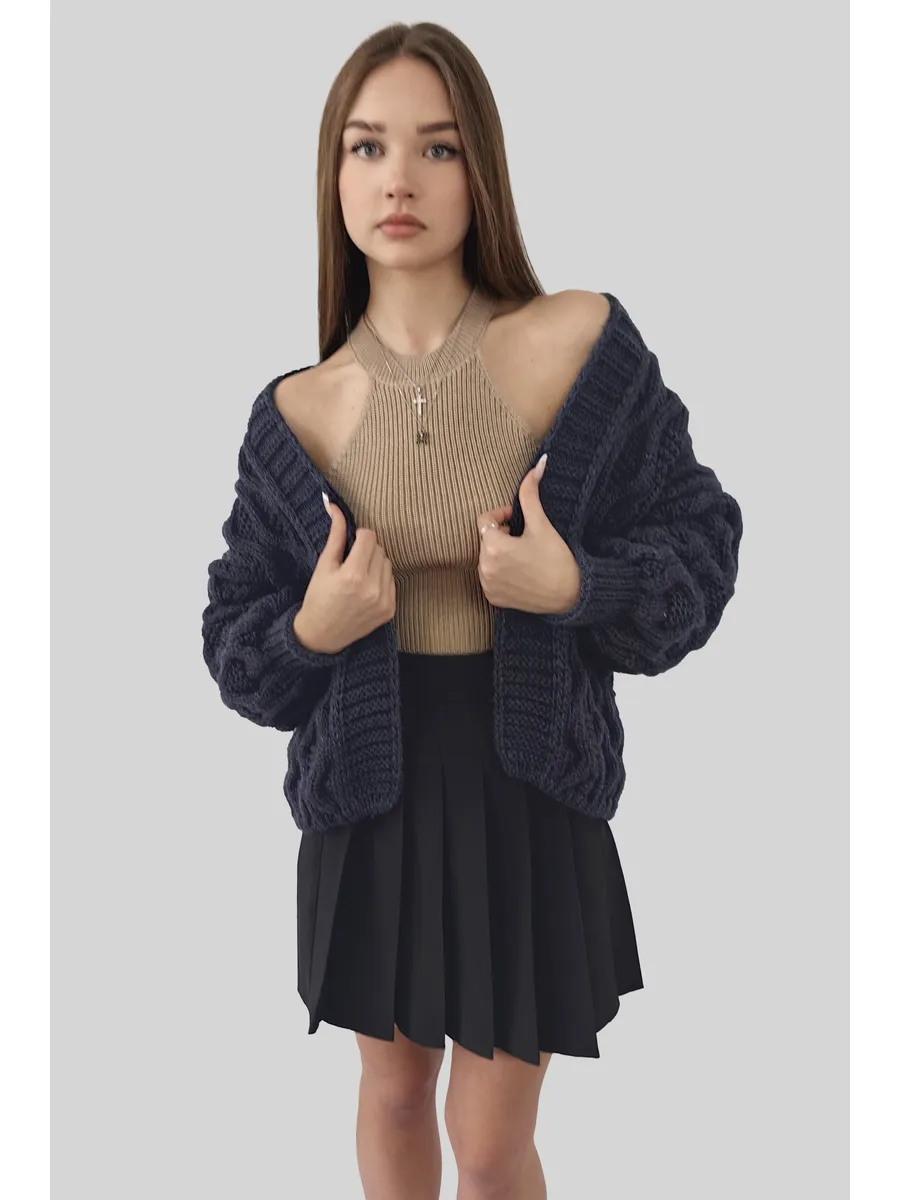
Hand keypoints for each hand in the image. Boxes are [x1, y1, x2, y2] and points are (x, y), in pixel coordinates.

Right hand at [293, 495, 396, 654]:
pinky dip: (380, 580)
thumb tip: (335, 506)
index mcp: (353, 575)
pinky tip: (365, 589)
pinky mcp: (390, 610)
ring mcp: (383, 600)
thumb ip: (335, 535)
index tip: (350, 545)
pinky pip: (392, 581)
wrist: (321, 635)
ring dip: (375, 564)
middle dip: (366, 549)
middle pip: (380, 548)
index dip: (359, 536)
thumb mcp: (324, 565)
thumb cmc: (318, 597)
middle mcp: (372, 588)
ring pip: (388, 563)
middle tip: (351, 562)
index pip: (369, 537)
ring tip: (358, 576)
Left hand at [475, 455, 581, 615]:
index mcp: (494, 547)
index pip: (485, 519)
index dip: (503, 516)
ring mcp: (488, 585)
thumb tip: (538, 463)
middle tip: (525, 539)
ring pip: (487, 558)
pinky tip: (521, 573)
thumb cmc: (557, 559)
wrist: (571, 595)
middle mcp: (485, 567)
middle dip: (502, 535)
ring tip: (524, 556)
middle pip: (486, 539)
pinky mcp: (493, 599)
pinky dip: (500, 572)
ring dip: (500, 553)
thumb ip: (531, 494)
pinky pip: (489, 577)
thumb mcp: (542, 524)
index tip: (519, 520)